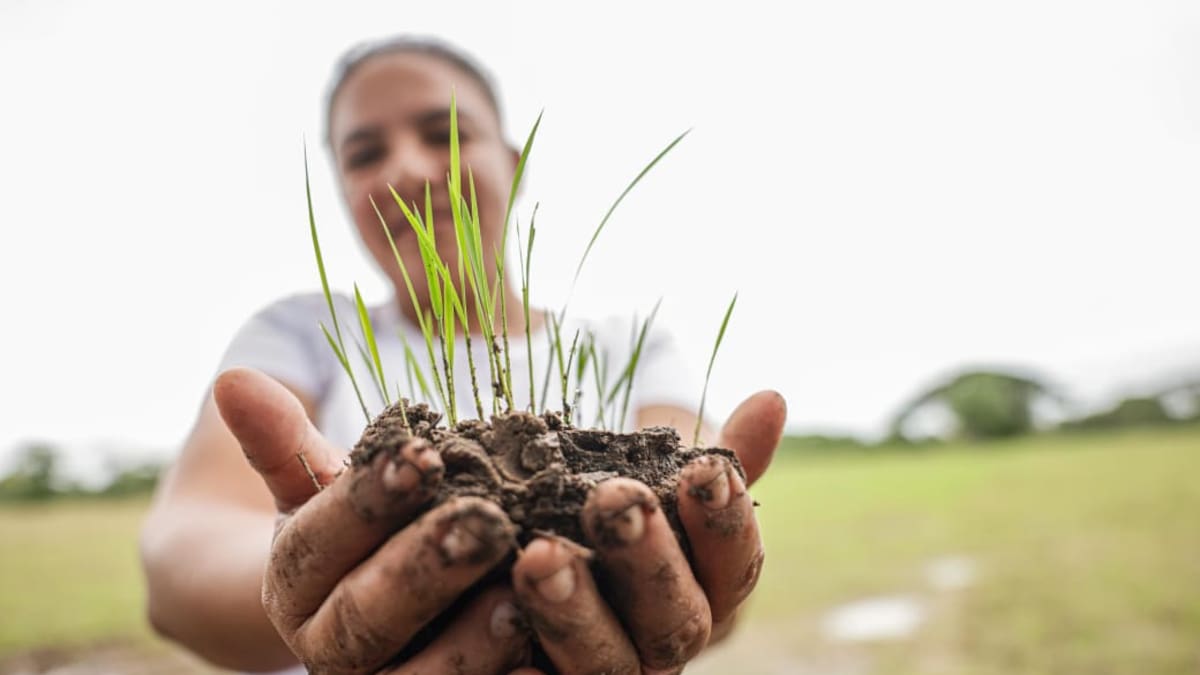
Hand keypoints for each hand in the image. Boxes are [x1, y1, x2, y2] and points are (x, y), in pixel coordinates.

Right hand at [213, 367, 530, 673]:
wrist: (371, 613)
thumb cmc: (363, 529)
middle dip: (424, 570)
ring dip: (465, 645)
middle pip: (362, 617)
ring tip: (518, 600)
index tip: (423, 456)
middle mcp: (324, 648)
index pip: (320, 539)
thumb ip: (284, 440)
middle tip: (486, 523)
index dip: (369, 500)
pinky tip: (542, 662)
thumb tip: (232, 379)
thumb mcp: (322, 485)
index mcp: (294, 584)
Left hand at [510, 391, 786, 673]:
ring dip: (573, 611)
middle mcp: (666, 644)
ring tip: (538, 557)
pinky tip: (510, 657)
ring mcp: (612, 672)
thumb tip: (772, 400)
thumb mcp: (667, 480)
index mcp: (710, 593)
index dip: (724, 520)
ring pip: (606, 663)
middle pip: (674, 620)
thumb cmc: (627, 510)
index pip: (736, 565)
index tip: (703, 468)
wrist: (561, 555)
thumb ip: (721, 452)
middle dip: (646, 561)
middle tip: (612, 502)